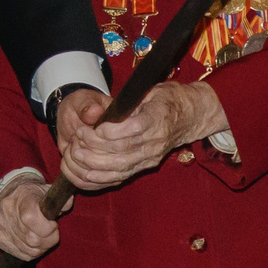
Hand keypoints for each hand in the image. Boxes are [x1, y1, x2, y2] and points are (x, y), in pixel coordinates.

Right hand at [0, 174, 60, 261]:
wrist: (11, 194)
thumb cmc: (33, 194)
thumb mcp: (48, 192)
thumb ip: (61, 199)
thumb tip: (68, 203)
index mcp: (21, 199)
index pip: (31, 219)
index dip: (48, 227)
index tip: (53, 224)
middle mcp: (8, 213)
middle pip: (33, 240)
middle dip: (48, 239)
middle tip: (50, 231)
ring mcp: (1, 227)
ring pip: (29, 251)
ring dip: (41, 247)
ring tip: (42, 236)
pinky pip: (22, 255)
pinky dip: (31, 251)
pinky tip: (33, 241)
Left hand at [60, 81, 227, 190]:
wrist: (191, 116)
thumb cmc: (167, 99)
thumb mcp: (151, 90)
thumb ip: (131, 101)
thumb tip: (105, 111)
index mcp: (158, 117)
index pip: (133, 128)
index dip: (111, 131)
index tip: (95, 127)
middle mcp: (156, 140)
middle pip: (123, 150)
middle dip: (96, 146)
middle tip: (77, 138)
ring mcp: (152, 156)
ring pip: (121, 166)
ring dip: (95, 163)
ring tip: (77, 154)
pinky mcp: (148, 165)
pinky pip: (124, 175)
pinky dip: (103, 176)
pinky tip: (87, 173)